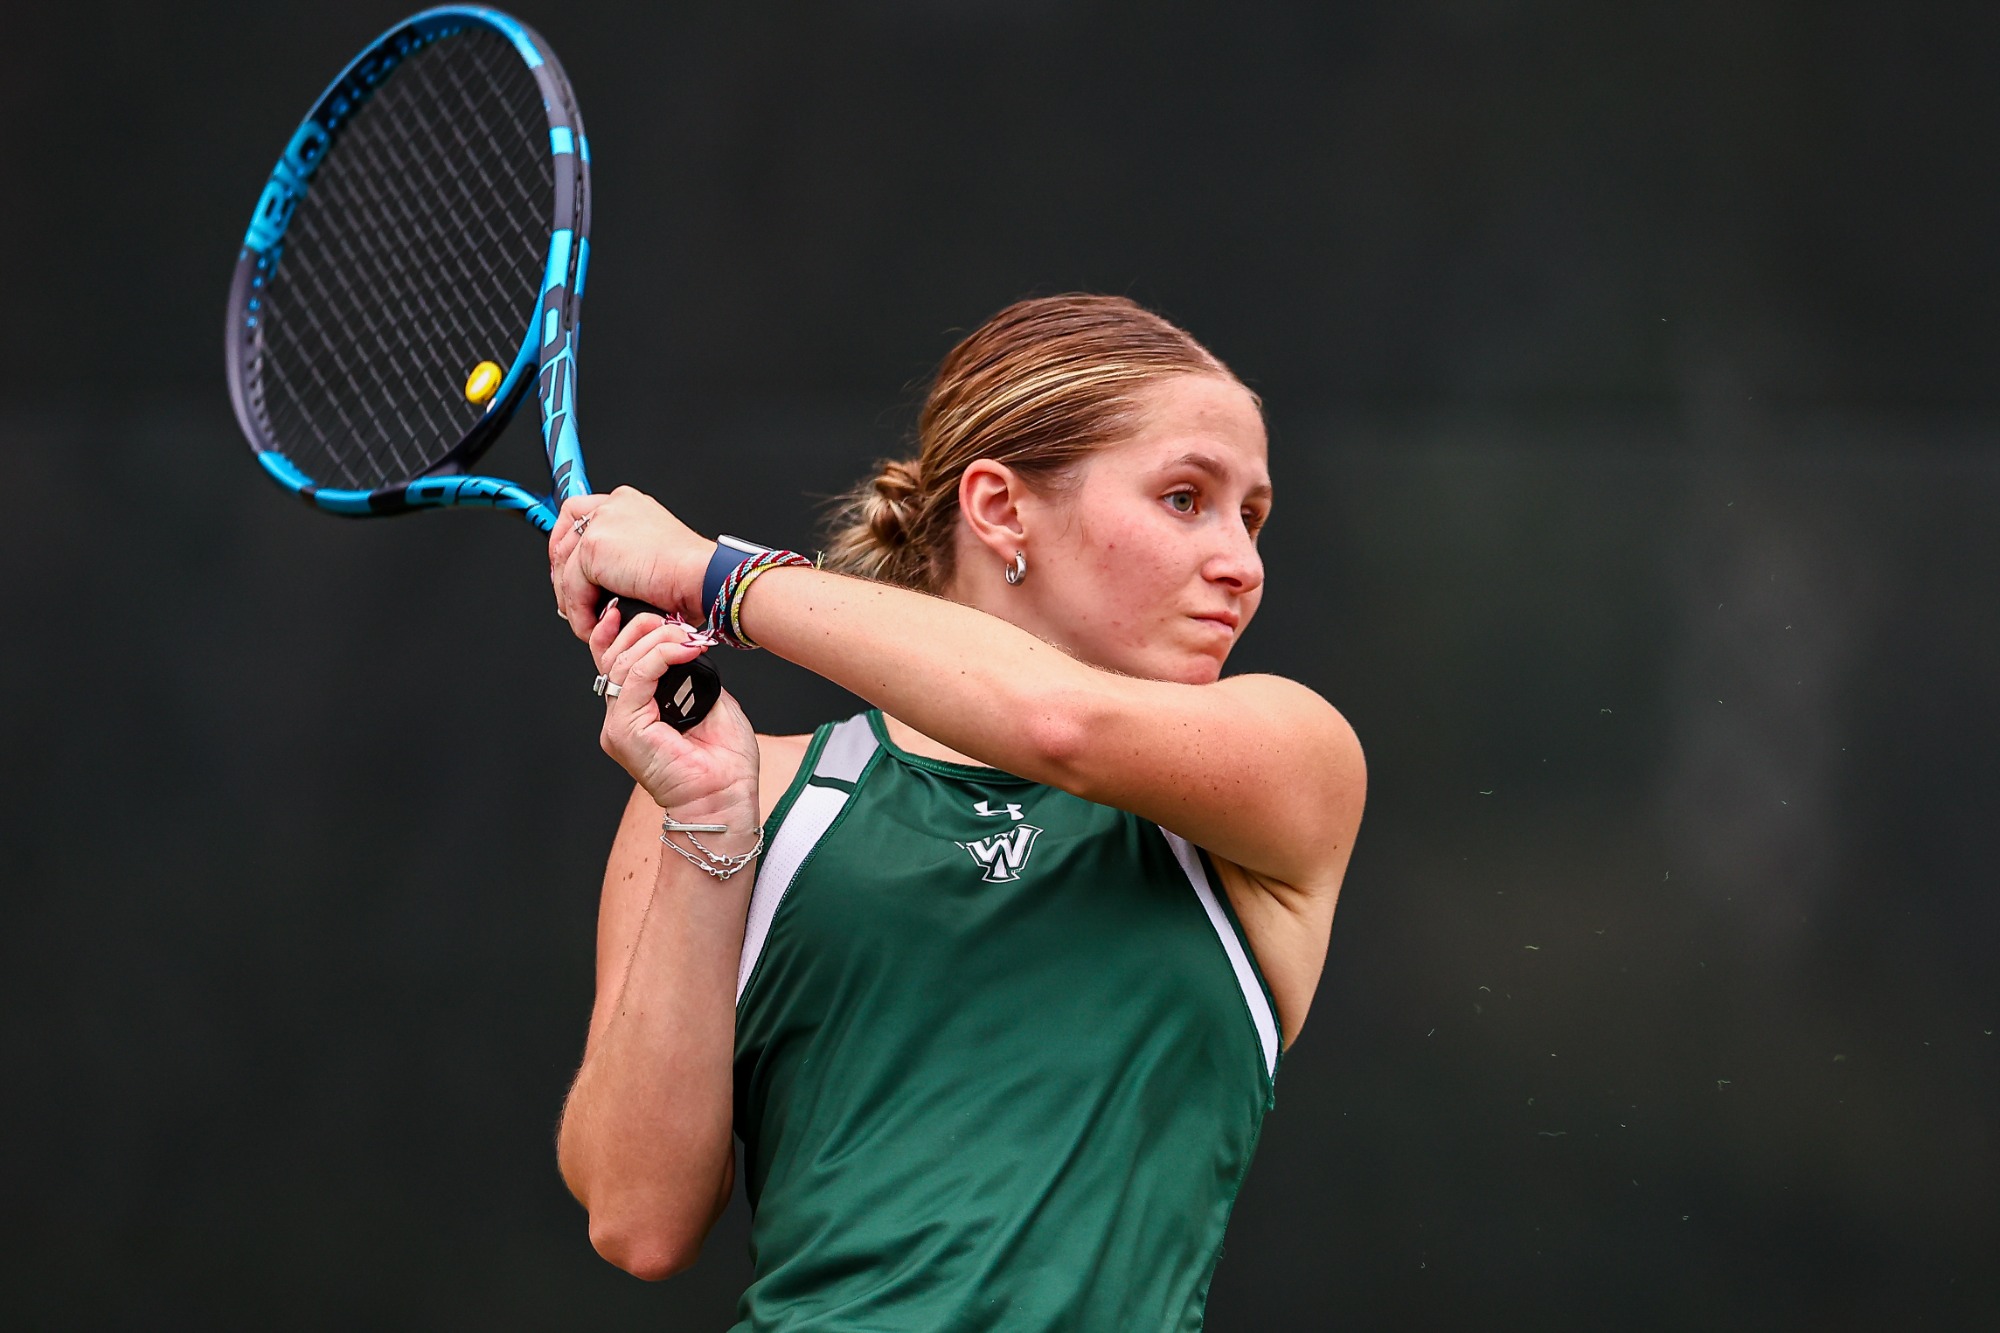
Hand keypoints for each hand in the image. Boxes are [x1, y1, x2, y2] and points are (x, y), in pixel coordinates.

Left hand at [550, 487, 716, 639]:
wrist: (703, 578)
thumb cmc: (694, 575)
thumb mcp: (656, 556)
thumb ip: (626, 557)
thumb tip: (605, 580)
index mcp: (629, 504)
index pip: (581, 514)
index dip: (569, 542)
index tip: (568, 568)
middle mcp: (613, 506)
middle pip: (565, 535)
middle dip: (563, 573)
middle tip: (571, 600)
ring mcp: (602, 522)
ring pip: (565, 565)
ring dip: (572, 599)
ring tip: (587, 621)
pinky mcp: (594, 547)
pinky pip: (572, 587)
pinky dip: (580, 612)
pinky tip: (593, 625)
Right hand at [593, 604, 759, 834]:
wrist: (726, 800)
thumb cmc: (723, 766)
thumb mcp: (712, 704)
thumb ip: (692, 676)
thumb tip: (689, 646)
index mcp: (637, 712)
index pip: (615, 661)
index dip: (621, 632)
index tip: (643, 611)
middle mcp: (621, 718)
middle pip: (613, 656)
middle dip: (644, 629)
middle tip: (678, 625)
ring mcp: (619, 725)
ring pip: (621, 662)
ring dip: (655, 639)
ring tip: (685, 636)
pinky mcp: (624, 731)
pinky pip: (634, 677)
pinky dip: (659, 655)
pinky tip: (683, 649)